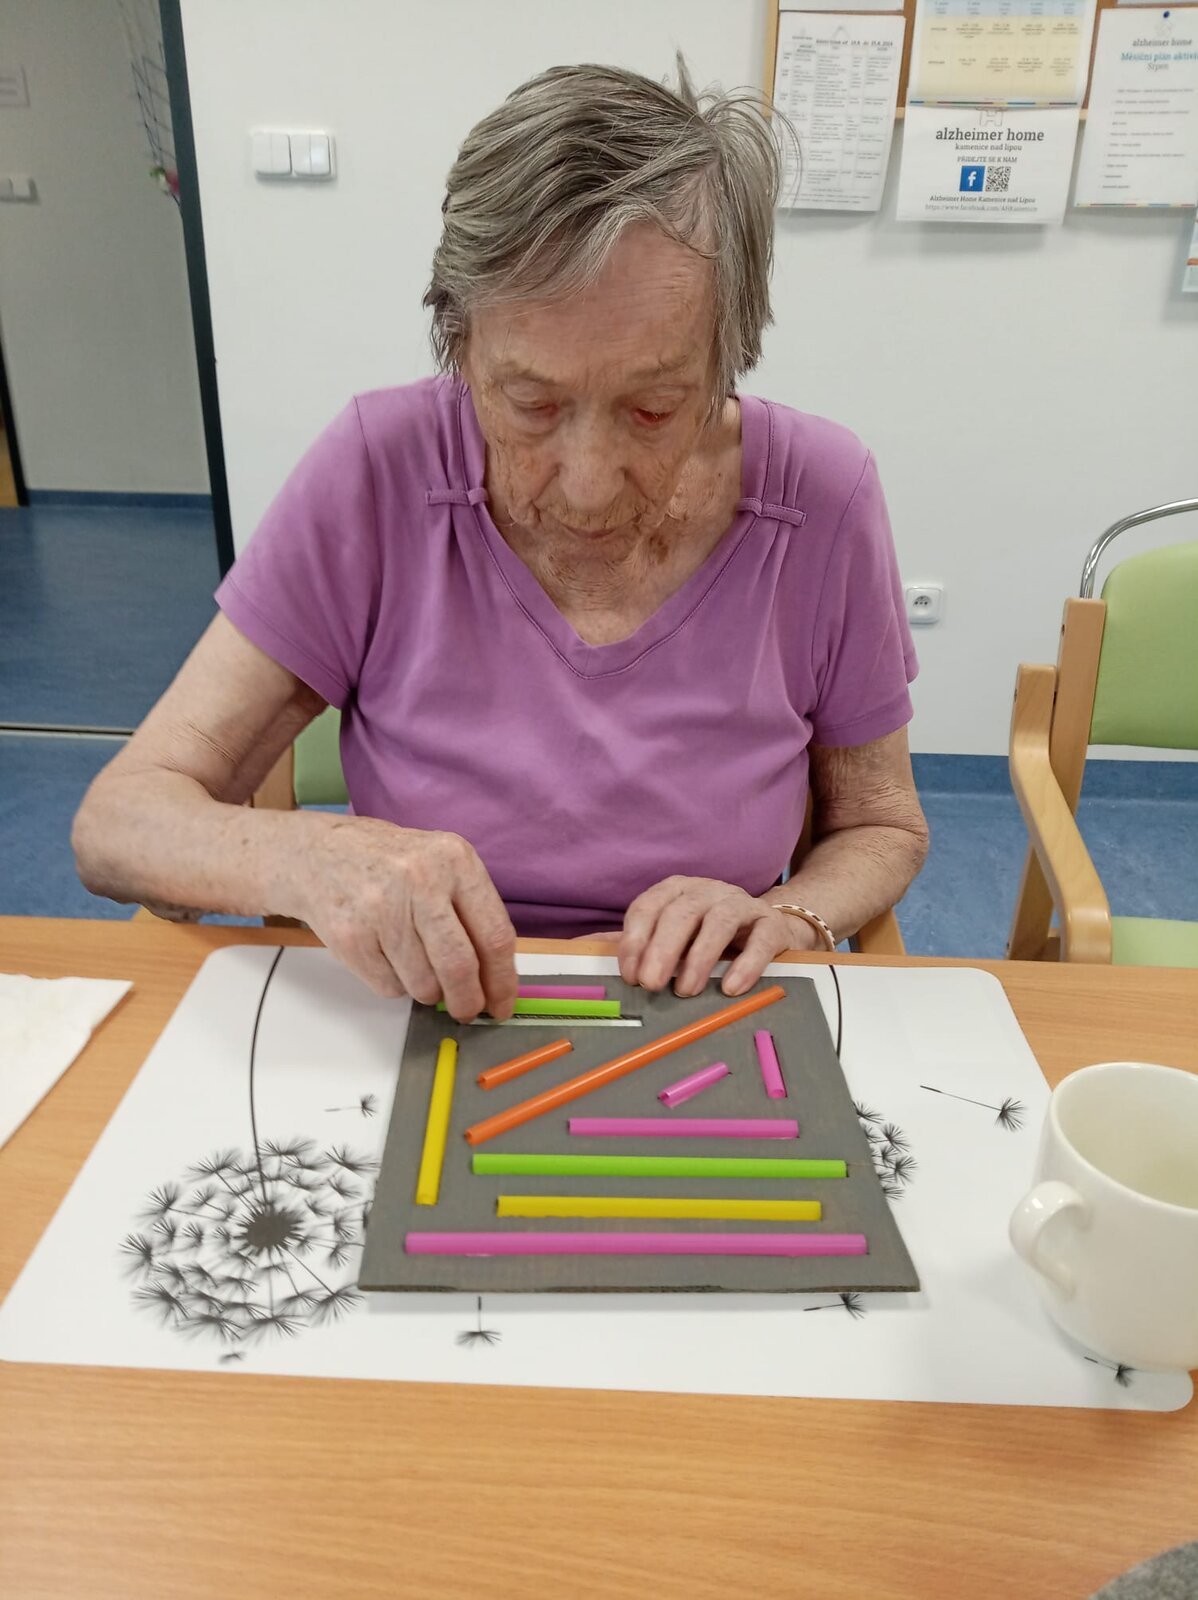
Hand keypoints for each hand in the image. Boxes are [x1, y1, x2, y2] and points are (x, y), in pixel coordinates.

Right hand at [289, 817, 517, 1021]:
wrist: (317, 853)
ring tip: (416, 964)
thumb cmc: (388, 865)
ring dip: (427, 991)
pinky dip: (396, 984)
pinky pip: (390, 987)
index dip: (502, 980)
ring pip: (423, 984)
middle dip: (467, 1001)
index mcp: (454, 860)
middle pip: (459, 966)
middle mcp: (420, 879)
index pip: (494, 934)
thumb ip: (471, 913)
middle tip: (467, 1011)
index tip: (502, 1004)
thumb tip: (495, 981)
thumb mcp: (439, 865)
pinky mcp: (350, 936)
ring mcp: (381, 908)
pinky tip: (386, 955)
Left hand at [618, 877, 816, 997]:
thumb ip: (631, 943)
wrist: (768, 929)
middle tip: (651, 985)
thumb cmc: (708, 936)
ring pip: (719, 921)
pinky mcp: (770, 923)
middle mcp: (707, 891)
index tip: (629, 975)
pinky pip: (761, 938)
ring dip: (700, 957)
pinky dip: (746, 963)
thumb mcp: (669, 936)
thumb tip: (578, 946)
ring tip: (688, 991)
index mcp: (676, 891)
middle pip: (681, 913)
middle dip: (662, 949)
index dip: (635, 941)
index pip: (648, 907)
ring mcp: (741, 904)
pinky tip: (732, 987)